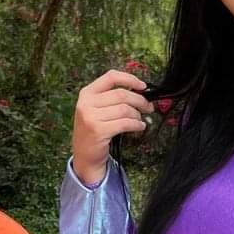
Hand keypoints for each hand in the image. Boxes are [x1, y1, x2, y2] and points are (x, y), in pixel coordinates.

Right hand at [71, 69, 154, 183]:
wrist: (85, 156)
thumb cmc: (95, 131)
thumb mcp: (96, 109)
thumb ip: (111, 98)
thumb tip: (139, 91)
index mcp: (87, 93)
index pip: (111, 77)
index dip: (130, 79)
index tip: (143, 86)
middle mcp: (86, 103)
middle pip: (121, 94)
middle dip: (140, 100)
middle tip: (148, 106)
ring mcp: (91, 117)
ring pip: (124, 109)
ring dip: (137, 114)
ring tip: (140, 119)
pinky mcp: (98, 131)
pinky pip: (125, 123)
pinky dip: (136, 124)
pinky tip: (139, 126)